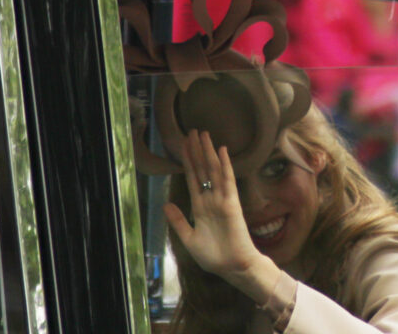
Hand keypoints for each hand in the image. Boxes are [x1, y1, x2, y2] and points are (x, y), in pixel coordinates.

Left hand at [164, 130, 276, 300]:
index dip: (187, 160)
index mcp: (199, 206)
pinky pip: (228, 180)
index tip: (183, 144)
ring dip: (208, 152)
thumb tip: (165, 204)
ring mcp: (221, 199)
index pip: (192, 177)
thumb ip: (178, 221)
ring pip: (213, 170)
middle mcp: (210, 199)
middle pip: (202, 169)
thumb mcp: (189, 239)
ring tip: (203, 134)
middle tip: (193, 130)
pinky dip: (224, 165)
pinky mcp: (231, 203)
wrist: (232, 267)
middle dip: (197, 150)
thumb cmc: (214, 256)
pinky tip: (222, 150)